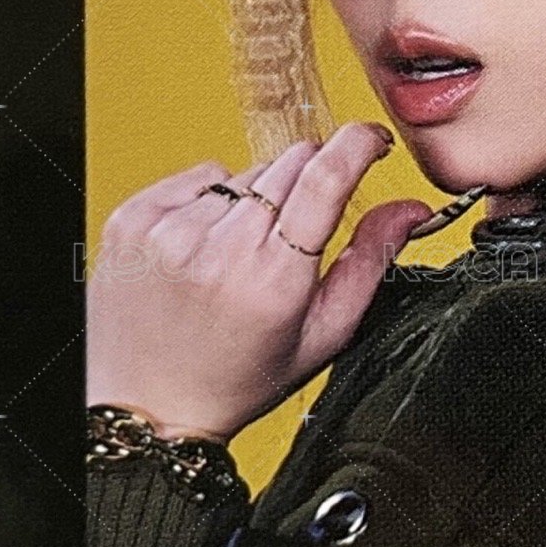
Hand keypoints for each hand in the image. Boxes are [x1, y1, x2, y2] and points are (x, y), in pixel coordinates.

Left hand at [86, 123, 431, 439]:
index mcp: (273, 281)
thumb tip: (411, 210)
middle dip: (310, 181)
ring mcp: (169, 231)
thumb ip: (372, 262)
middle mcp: (217, 251)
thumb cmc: (237, 379)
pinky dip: (210, 203)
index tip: (372, 139)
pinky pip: (198, 178)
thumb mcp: (322, 334)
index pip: (325, 178)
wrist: (147, 406)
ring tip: (239, 258)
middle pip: (290, 164)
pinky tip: (204, 248)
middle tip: (294, 236)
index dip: (358, 145)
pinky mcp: (134, 218)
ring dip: (256, 201)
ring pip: (245, 172)